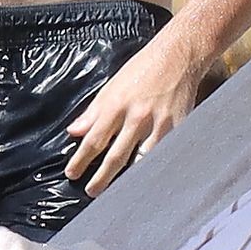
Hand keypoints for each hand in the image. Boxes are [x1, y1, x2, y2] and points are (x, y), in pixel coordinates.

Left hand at [63, 34, 207, 195]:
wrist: (178, 56)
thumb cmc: (142, 70)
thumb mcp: (111, 87)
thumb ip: (93, 112)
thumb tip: (74, 131)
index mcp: (116, 104)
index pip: (94, 139)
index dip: (81, 159)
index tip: (72, 173)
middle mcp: (136, 116)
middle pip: (116, 156)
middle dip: (102, 178)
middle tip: (91, 192)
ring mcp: (159, 124)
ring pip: (141, 160)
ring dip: (129, 179)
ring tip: (118, 193)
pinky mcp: (178, 128)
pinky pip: (163, 154)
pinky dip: (154, 168)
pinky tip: (147, 179)